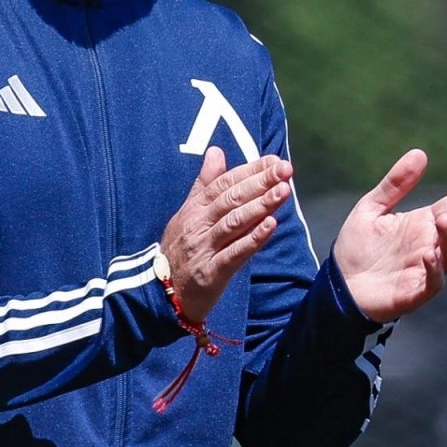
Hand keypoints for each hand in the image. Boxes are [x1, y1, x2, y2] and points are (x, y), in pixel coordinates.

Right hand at [160, 148, 292, 321]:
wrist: (160, 295)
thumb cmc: (180, 252)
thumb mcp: (187, 214)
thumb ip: (204, 184)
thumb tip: (216, 151)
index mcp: (194, 209)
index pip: (224, 183)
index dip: (249, 170)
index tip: (273, 160)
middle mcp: (198, 225)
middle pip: (231, 199)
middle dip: (260, 182)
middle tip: (285, 169)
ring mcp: (204, 248)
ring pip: (234, 222)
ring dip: (261, 205)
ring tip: (283, 191)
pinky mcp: (211, 272)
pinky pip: (234, 253)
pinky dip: (253, 239)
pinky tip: (271, 225)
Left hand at [333, 150, 446, 322]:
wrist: (338, 285)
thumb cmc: (357, 248)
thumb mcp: (371, 209)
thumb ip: (394, 185)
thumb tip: (420, 153)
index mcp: (423, 224)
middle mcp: (431, 245)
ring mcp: (427, 269)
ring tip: (442, 220)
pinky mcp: (416, 291)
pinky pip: (435, 282)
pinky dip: (435, 269)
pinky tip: (428, 254)